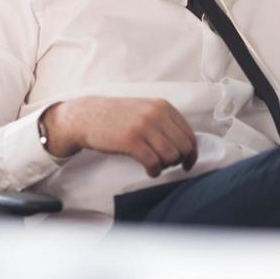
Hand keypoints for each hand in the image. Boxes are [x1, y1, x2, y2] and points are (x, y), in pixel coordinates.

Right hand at [40, 96, 197, 176]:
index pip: (189, 134)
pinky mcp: (131, 140)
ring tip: (155, 166)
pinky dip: (154, 171)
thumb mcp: (145, 110)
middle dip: (180, 161)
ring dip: (166, 166)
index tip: (187, 163)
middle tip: (168, 166)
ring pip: (171, 156)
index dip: (191, 153)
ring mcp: (143, 126)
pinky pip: (154, 162)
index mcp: (163, 106)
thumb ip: (165, 122)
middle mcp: (156, 114)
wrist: (88, 116)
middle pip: (184, 147)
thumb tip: (187, 144)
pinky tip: (149, 171)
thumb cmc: (118, 117)